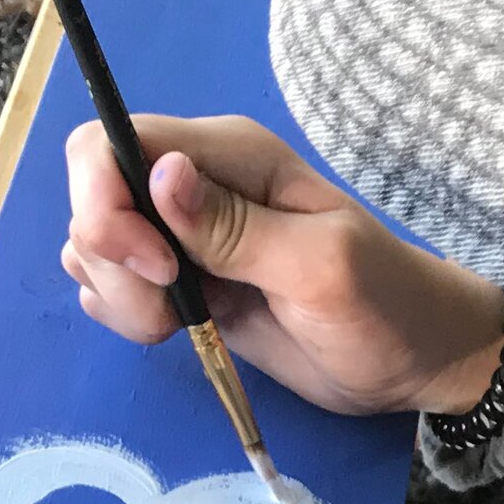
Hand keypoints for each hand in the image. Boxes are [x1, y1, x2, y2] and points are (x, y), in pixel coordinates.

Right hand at [62, 113, 503, 416]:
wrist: (411, 361)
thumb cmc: (384, 306)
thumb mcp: (322, 266)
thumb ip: (238, 226)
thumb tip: (161, 175)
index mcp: (229, 156)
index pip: (112, 142)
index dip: (107, 204)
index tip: (159, 267)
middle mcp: (193, 186)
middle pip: (91, 196)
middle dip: (110, 262)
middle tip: (171, 314)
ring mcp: (181, 237)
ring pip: (93, 247)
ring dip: (118, 295)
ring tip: (180, 328)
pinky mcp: (180, 284)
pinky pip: (111, 285)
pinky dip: (124, 313)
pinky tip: (175, 332)